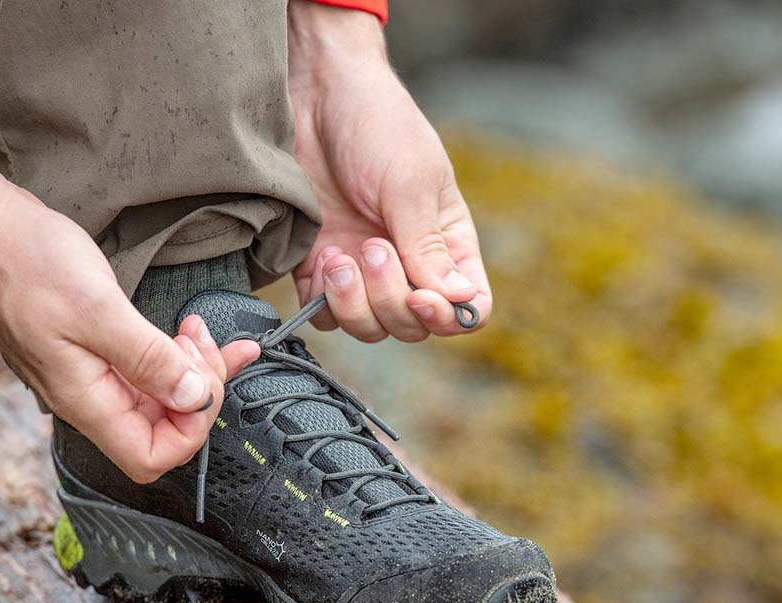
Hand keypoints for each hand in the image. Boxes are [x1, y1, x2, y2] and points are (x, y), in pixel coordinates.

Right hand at [0, 136, 259, 481]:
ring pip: (157, 396)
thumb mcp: (96, 308)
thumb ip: (148, 360)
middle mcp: (86, 397)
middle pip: (162, 428)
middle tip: (204, 339)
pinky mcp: (91, 347)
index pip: (150, 457)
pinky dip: (175, 354)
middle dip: (199, 390)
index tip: (203, 379)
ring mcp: (88, 373)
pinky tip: (188, 329)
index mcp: (85, 400)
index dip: (190, 429)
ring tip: (198, 328)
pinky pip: (144, 367)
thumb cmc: (25, 261)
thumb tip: (195, 400)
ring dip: (192, 370)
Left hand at [287, 2, 491, 342]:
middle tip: (372, 246)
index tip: (421, 297)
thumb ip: (427, 247)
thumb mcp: (409, 183)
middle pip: (412, 326)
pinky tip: (320, 257)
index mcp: (447, 243)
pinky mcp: (317, 267)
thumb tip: (457, 301)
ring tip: (340, 256)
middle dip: (390, 299)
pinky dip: (322, 301)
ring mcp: (361, 269)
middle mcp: (408, 264)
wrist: (314, 95)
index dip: (447, 318)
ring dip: (354, 303)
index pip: (466, 308)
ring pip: (368, 327)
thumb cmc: (376, 125)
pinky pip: (323, 316)